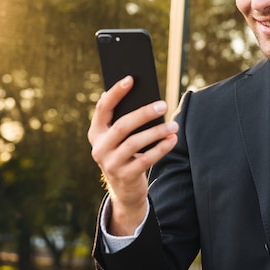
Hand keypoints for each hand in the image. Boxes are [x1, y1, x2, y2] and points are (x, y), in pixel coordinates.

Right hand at [88, 75, 178, 235]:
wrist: (125, 190)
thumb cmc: (127, 154)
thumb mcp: (120, 138)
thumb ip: (125, 119)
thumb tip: (140, 94)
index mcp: (96, 133)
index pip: (103, 108)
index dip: (115, 92)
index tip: (130, 78)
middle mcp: (99, 147)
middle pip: (122, 125)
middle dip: (144, 113)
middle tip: (163, 104)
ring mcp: (110, 163)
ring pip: (134, 143)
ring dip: (156, 132)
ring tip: (174, 125)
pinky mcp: (125, 176)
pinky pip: (145, 159)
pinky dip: (161, 148)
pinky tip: (172, 139)